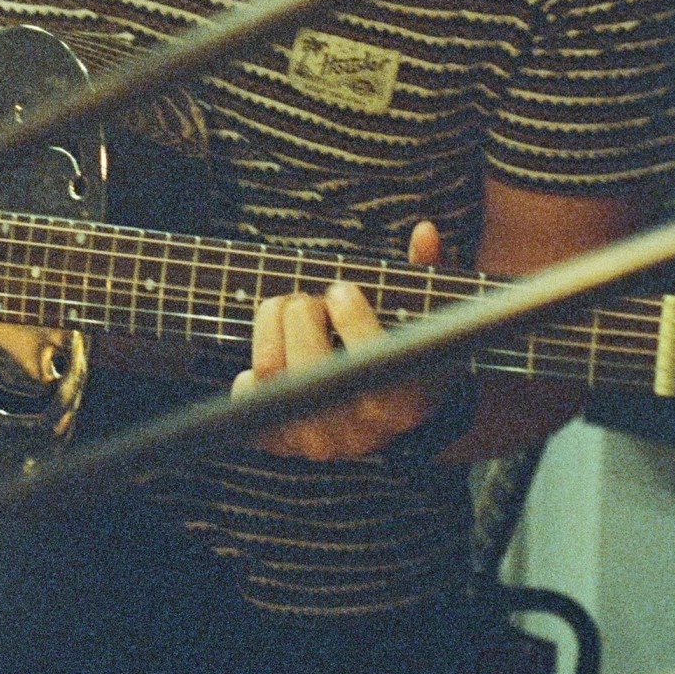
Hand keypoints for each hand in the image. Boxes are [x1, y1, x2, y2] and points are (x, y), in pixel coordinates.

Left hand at [232, 220, 445, 459]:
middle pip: (310, 363)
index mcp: (406, 400)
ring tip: (286, 313)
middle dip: (301, 312)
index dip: (350, 312)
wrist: (389, 419)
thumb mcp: (424, 315)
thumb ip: (426, 273)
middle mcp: (362, 430)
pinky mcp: (284, 442)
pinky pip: (248, 396)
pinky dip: (250, 369)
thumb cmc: (401, 349)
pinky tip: (275, 357)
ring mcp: (320, 441)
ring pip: (272, 373)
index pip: (372, 357)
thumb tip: (425, 231)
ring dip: (270, 326)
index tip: (341, 290)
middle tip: (308, 300)